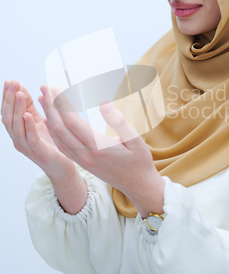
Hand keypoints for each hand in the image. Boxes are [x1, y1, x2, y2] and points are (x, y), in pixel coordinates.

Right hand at [1, 80, 75, 177]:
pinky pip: (31, 139)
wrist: (62, 167)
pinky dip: (28, 126)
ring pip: (16, 127)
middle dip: (9, 99)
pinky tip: (28, 114)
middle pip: (7, 118)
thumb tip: (21, 88)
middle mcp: (18, 140)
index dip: (7, 97)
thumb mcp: (39, 121)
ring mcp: (27, 147)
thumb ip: (30, 107)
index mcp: (18, 131)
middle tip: (12, 83)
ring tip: (19, 94)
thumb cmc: (50, 143)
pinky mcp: (39, 153)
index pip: (7, 112)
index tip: (9, 81)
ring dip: (17, 109)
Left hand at [40, 84, 164, 216]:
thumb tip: (103, 103)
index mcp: (98, 148)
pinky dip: (52, 131)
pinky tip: (49, 121)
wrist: (138, 186)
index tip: (55, 88)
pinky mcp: (81, 163)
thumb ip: (119, 122)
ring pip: (58, 137)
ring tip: (43, 99)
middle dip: (50, 106)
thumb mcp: (135, 140)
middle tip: (45, 87)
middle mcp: (85, 155)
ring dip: (48, 116)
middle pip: (60, 128)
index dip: (62, 104)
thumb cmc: (139, 161)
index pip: (73, 122)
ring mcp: (81, 160)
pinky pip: (61, 146)